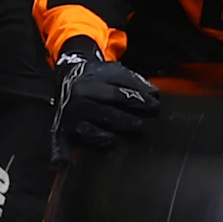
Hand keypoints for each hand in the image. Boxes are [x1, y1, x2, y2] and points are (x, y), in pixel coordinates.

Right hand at [51, 38, 159, 159]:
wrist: (68, 79)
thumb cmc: (98, 77)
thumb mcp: (115, 72)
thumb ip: (135, 82)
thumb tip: (154, 95)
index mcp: (88, 85)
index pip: (117, 95)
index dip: (138, 101)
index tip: (155, 106)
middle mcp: (76, 103)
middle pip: (106, 115)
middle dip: (128, 121)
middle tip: (142, 124)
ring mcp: (70, 119)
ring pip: (94, 131)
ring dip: (115, 135)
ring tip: (131, 136)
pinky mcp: (66, 132)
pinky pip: (77, 143)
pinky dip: (90, 147)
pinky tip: (105, 149)